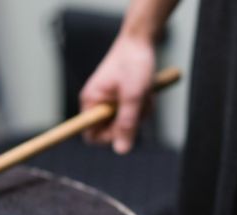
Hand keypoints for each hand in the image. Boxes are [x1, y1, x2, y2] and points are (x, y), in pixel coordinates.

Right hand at [79, 35, 155, 153]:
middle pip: (112, 131)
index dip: (109, 137)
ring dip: (139, 113)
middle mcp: (96, 103)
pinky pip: (132, 114)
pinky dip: (142, 106)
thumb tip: (121, 150)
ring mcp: (109, 101)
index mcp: (91, 102)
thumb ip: (126, 123)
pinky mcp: (120, 99)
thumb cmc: (134, 64)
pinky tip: (145, 93)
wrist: (140, 40)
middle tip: (139, 104)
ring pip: (125, 123)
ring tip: (144, 94)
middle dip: (130, 122)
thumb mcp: (133, 96)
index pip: (90, 135)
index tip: (126, 126)